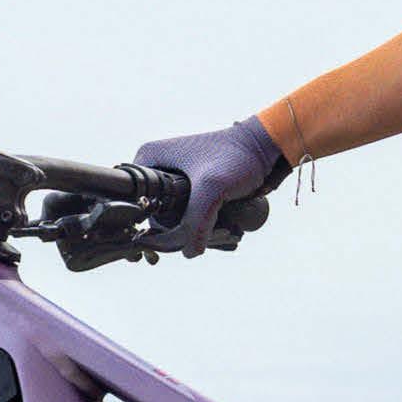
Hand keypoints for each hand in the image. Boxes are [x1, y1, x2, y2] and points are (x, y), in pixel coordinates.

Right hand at [131, 116, 290, 256]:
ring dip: (191, 232)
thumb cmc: (236, 156)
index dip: (149, 226)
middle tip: (198, 239)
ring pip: (173, 219)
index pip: (136, 202)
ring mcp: (174, 181)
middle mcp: (157, 169)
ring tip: (214, 233)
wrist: (264, 149)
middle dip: (176, 233)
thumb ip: (196, 221)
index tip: (167, 242)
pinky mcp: (191, 190)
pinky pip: (187, 216)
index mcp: (149, 159)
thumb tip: (188, 252)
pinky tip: (215, 231)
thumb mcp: (211, 188)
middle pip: (155, 215)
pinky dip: (199, 227)